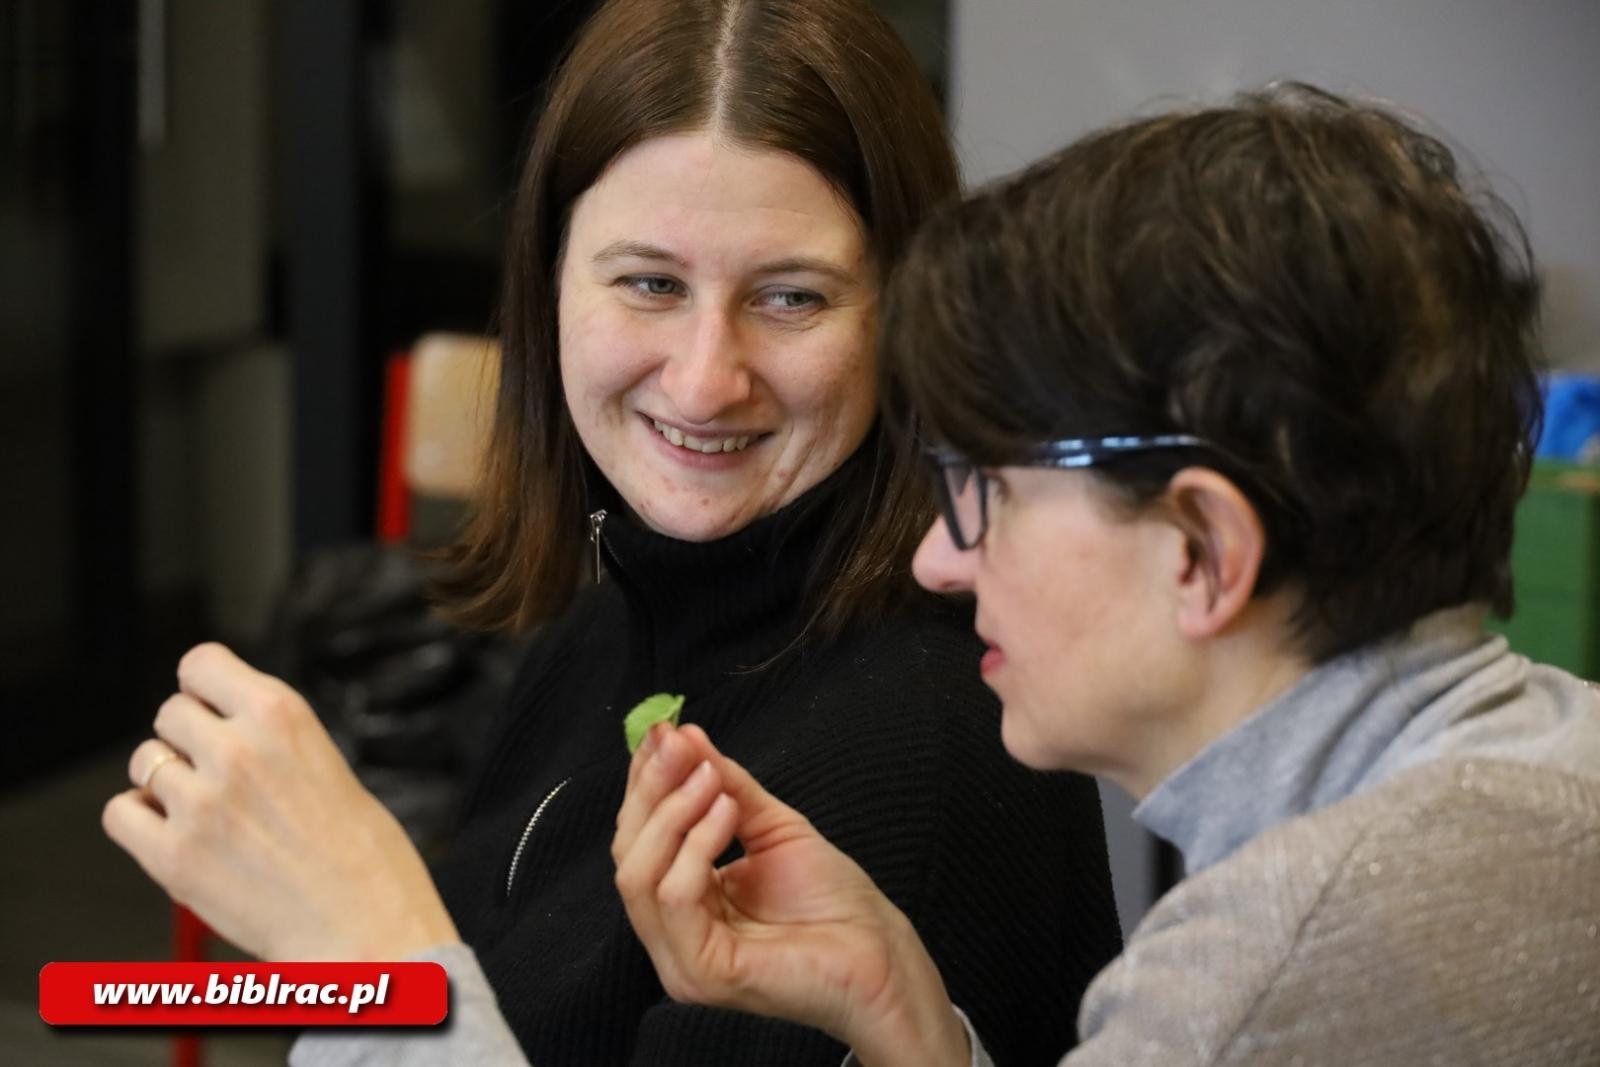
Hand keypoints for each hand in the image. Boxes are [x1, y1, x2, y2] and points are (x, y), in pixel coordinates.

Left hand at [102, 642, 459, 960]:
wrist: (366, 929)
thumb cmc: (364, 856)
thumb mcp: (326, 762)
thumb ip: (269, 739)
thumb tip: (215, 727)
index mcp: (282, 716)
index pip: (201, 663)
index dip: (202, 688)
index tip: (210, 707)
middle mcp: (236, 750)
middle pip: (169, 713)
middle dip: (187, 739)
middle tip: (217, 773)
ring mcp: (199, 804)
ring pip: (144, 762)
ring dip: (165, 781)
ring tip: (204, 811)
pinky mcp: (173, 857)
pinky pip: (119, 813)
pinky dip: (138, 820)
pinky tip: (173, 833)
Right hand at [611, 724, 969, 1066]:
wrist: (879, 952)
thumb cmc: (832, 899)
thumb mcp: (770, 825)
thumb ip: (725, 786)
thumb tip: (684, 736)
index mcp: (680, 903)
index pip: (638, 839)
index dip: (644, 783)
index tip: (661, 732)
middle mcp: (670, 935)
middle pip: (628, 854)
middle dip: (652, 790)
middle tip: (680, 746)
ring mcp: (680, 960)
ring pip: (639, 875)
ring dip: (673, 813)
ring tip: (712, 779)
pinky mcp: (701, 971)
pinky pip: (676, 897)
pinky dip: (696, 846)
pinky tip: (726, 813)